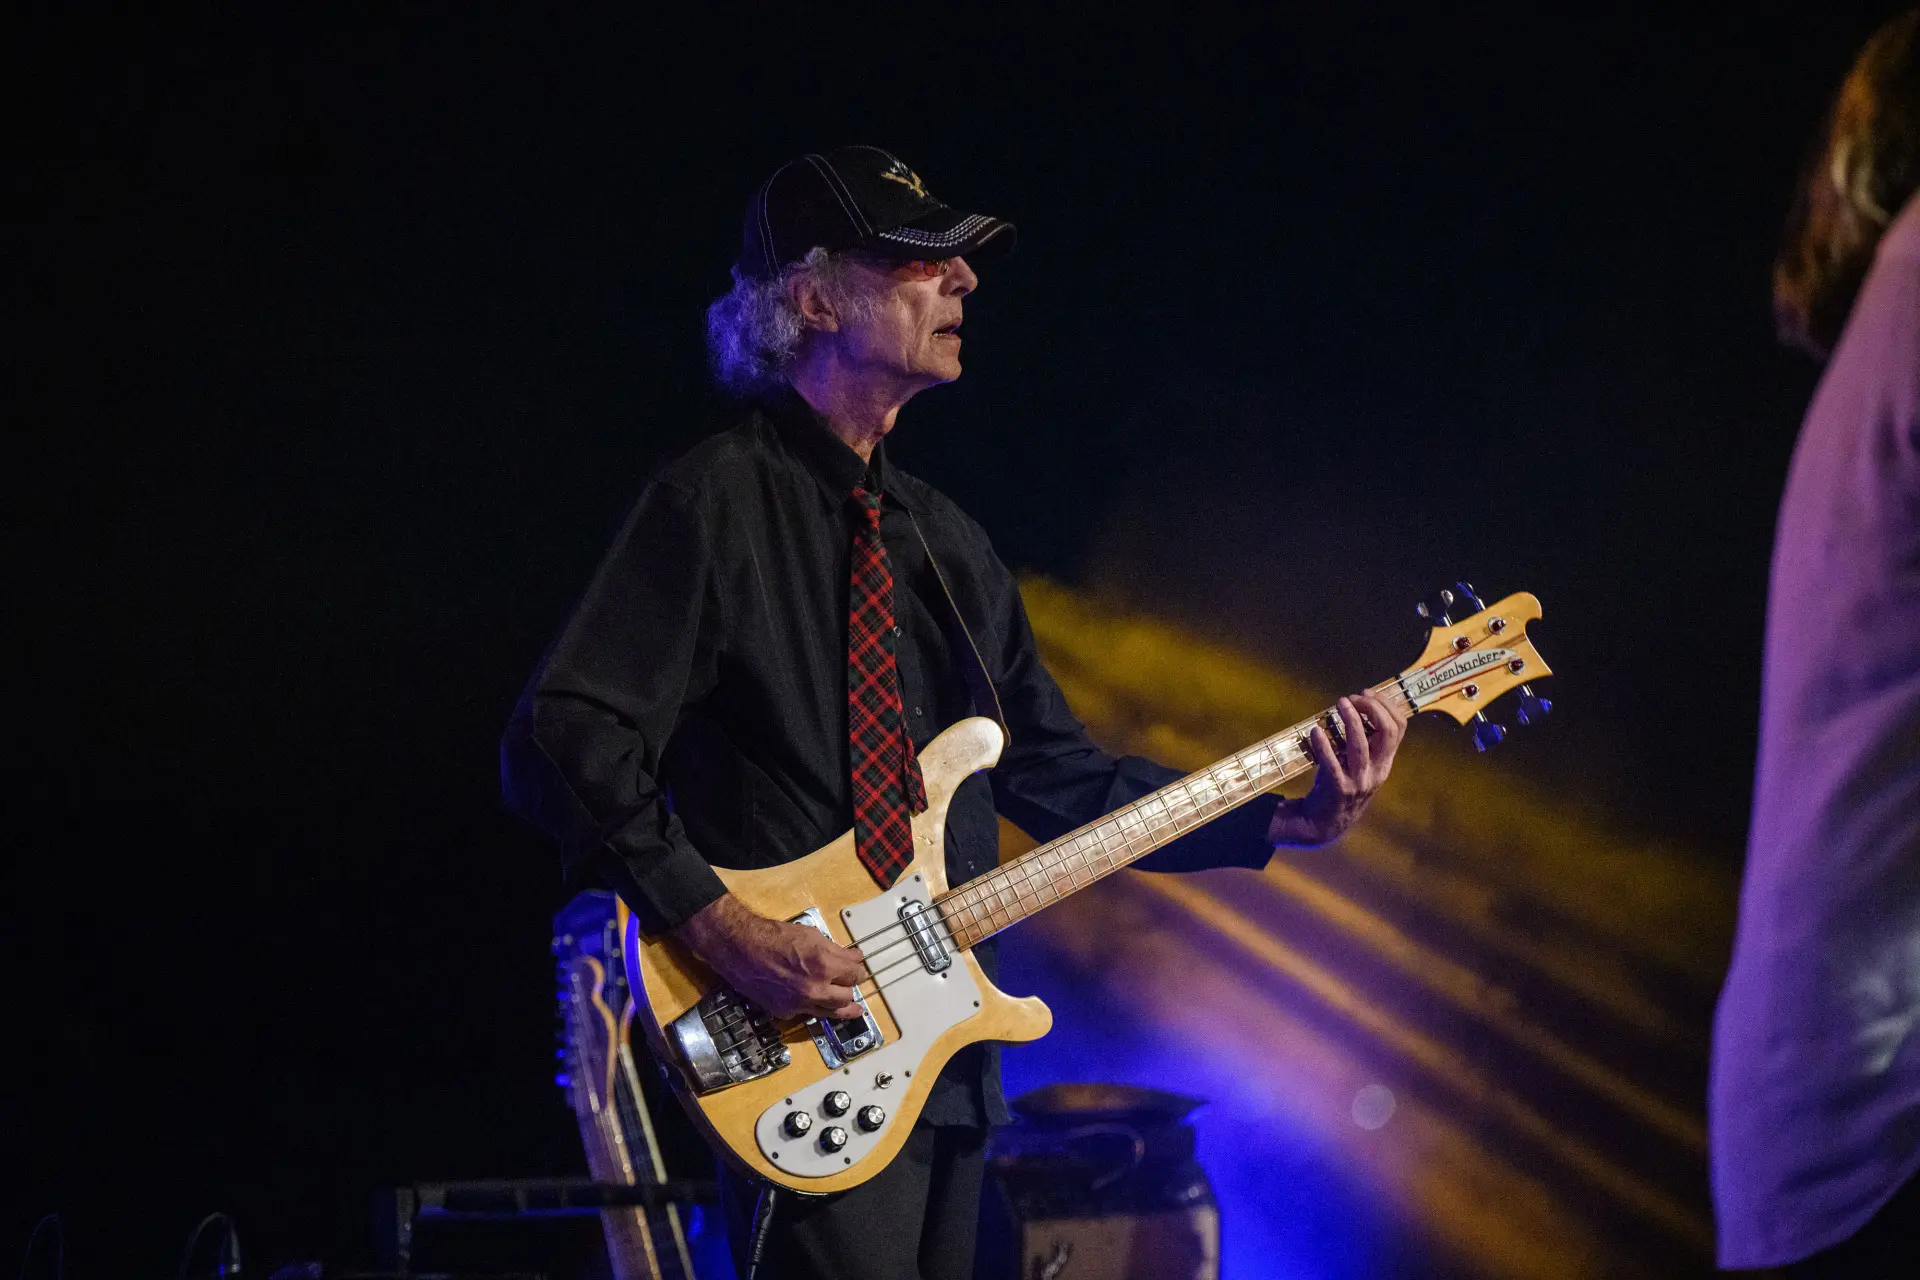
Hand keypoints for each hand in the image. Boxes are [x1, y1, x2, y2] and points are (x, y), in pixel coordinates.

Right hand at [674, 892, 865, 1020]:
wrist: (742, 948)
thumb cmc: (773, 937)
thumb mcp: (811, 935)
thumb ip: (835, 951)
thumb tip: (852, 958)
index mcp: (824, 965)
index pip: (855, 973)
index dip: (859, 969)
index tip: (858, 966)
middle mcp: (815, 989)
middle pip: (847, 996)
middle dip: (851, 988)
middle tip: (852, 983)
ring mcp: (800, 1003)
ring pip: (832, 1013)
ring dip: (843, 1008)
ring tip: (853, 1010)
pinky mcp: (785, 1012)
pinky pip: (808, 1013)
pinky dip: (814, 1007)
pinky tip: (817, 1002)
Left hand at [1268, 692, 1407, 847]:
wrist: (1324, 824)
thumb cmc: (1340, 784)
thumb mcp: (1359, 765)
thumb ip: (1363, 741)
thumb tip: (1356, 705)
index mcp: (1384, 762)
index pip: (1399, 728)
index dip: (1385, 706)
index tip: (1366, 693)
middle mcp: (1377, 771)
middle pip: (1387, 733)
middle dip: (1371, 709)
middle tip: (1352, 698)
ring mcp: (1359, 781)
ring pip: (1361, 745)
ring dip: (1351, 720)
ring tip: (1340, 703)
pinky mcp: (1338, 789)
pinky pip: (1332, 763)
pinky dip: (1323, 745)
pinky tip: (1316, 731)